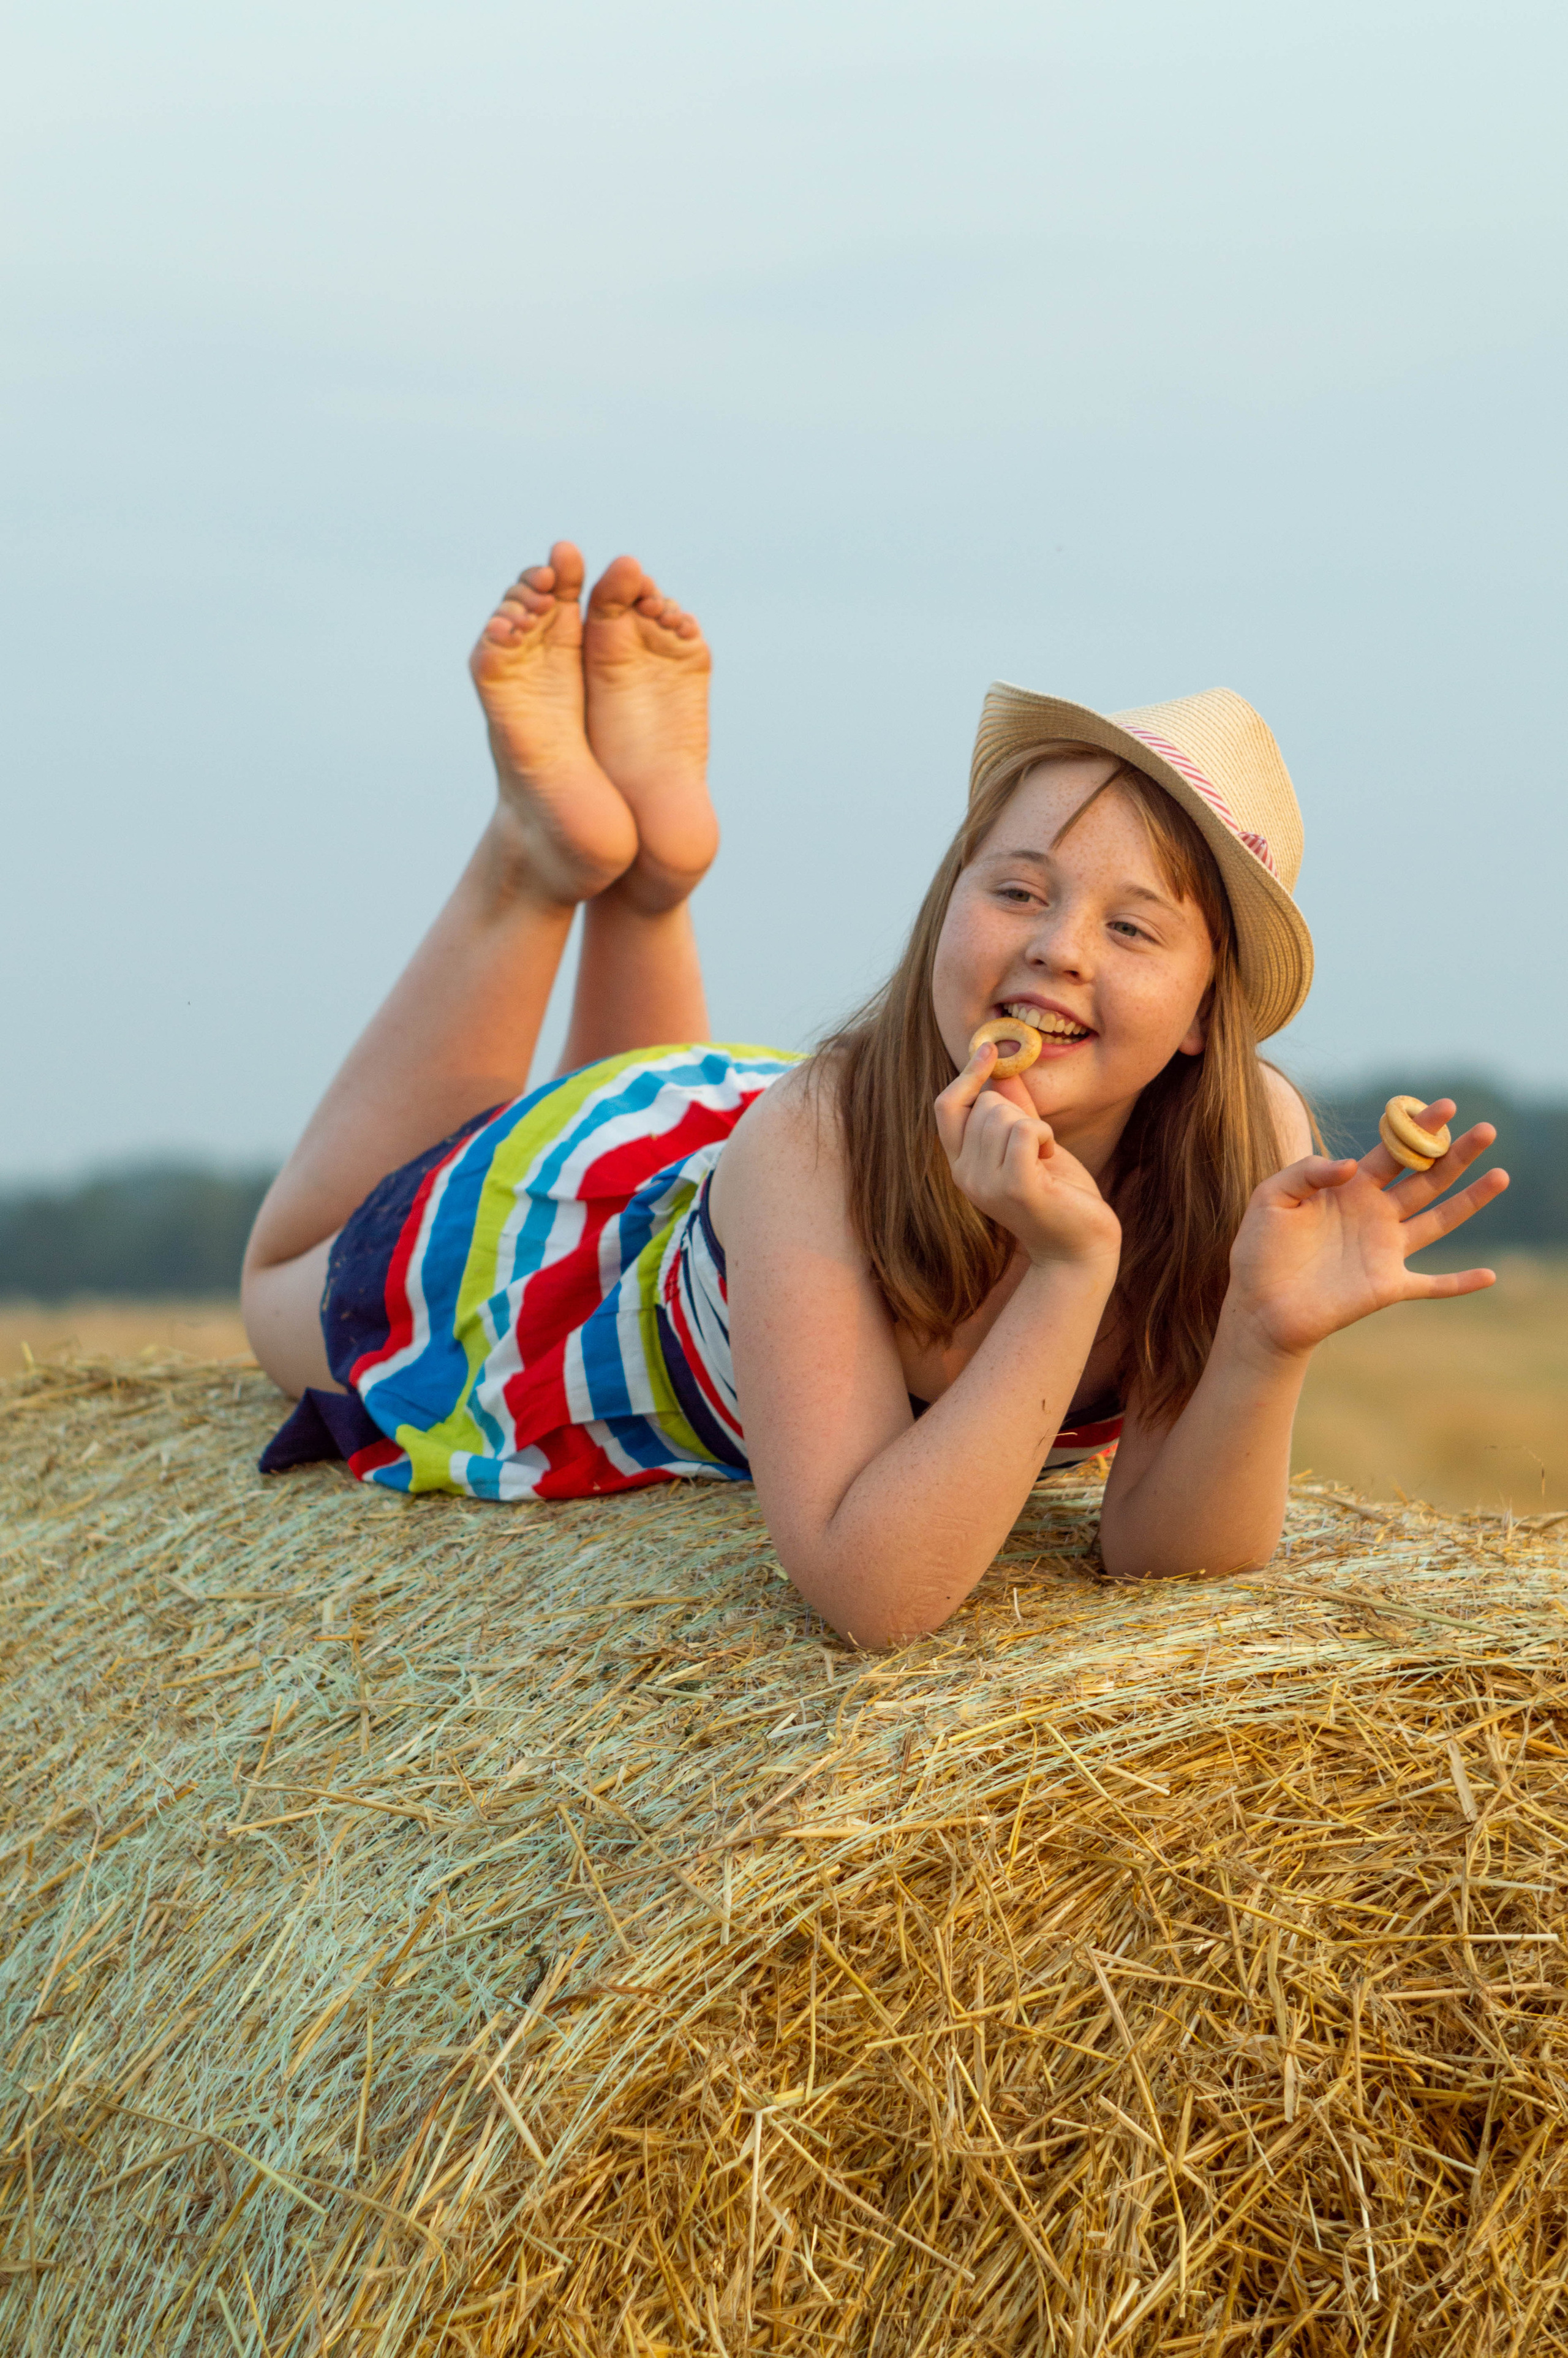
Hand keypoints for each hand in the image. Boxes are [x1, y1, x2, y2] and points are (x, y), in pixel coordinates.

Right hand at [934, 1042, 1121, 1268]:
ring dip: (1034, 1125)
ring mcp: (988, 1185)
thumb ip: (1014, 1106)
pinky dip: (1043, 1134)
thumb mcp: (1031, 1143)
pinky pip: (1024, 1130)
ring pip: (1003, 1115)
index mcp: (962, 1164)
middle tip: (1037, 1144)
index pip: (946, 1106)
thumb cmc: (1058, 1194)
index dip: (966, 1074)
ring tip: (1043, 1155)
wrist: (1080, 1245)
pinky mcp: (1016, 1189)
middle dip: (1018, 1111)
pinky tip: (1050, 1154)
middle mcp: (966, 1176)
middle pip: (983, 1105)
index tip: (988, 1049)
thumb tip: (1002, 1064)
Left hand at [1224, 1098, 1508, 1360]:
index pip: (1393, 1151)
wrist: (1257, 1305)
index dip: (1419, 1129)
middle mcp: (1376, 1214)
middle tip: (1486, 1130)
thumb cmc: (1259, 1250)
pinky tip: (1489, 1276)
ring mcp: (1385, 1250)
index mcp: (1351, 1188)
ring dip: (1471, 1200)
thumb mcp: (1271, 1198)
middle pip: (1426, 1178)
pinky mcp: (1387, 1287)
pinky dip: (1460, 1283)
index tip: (1446, 1107)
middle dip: (1456, 1154)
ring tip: (1500, 1175)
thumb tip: (1349, 1165)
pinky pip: (1432, 1285)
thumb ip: (1306, 1172)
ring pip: (1439, 1220)